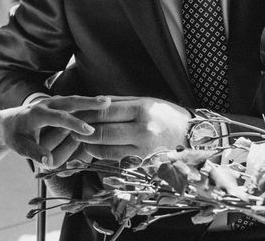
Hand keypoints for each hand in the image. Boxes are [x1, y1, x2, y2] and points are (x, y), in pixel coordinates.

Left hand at [0, 96, 111, 165]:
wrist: (6, 121)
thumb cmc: (14, 136)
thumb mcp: (19, 147)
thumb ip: (34, 152)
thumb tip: (48, 161)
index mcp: (37, 114)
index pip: (58, 118)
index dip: (74, 124)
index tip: (90, 130)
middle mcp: (45, 104)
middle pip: (69, 101)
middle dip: (88, 102)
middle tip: (107, 103)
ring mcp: (51, 101)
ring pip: (73, 99)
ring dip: (89, 100)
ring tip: (108, 101)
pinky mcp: (55, 103)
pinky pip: (72, 101)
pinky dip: (85, 101)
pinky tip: (99, 104)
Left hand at [74, 96, 190, 159]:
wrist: (193, 137)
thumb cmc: (166, 115)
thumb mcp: (145, 101)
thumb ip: (118, 103)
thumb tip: (93, 103)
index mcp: (142, 110)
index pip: (104, 112)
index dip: (85, 114)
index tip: (73, 114)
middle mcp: (142, 130)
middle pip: (102, 131)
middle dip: (83, 131)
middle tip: (71, 129)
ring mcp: (143, 149)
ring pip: (105, 149)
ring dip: (89, 145)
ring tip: (81, 139)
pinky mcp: (143, 164)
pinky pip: (115, 159)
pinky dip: (101, 154)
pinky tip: (96, 148)